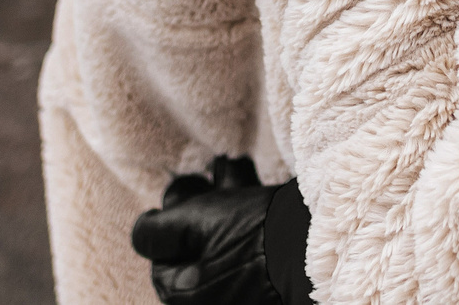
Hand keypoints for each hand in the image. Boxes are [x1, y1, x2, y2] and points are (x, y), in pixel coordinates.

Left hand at [130, 157, 278, 304]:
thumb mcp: (193, 223)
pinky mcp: (273, 273)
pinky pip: (250, 241)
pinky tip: (254, 181)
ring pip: (224, 237)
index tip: (189, 189)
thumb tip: (140, 231)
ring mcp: (246, 289)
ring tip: (237, 167)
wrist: (318, 242)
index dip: (170, 217)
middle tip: (211, 175)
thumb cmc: (252, 234)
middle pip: (195, 245)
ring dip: (227, 197)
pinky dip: (249, 211)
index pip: (161, 257)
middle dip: (202, 203)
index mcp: (189, 296)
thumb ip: (155, 231)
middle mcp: (215, 298)